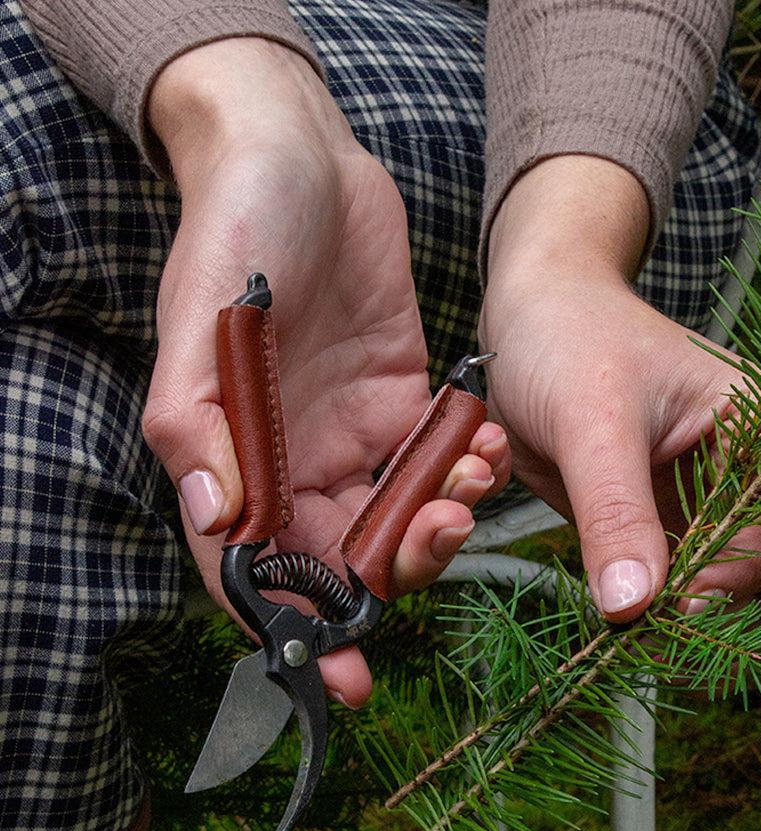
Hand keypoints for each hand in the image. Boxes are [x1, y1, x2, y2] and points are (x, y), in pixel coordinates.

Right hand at [142, 39, 509, 702]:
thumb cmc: (234, 232)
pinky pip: (439, 463)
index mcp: (232, 465)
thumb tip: (218, 524)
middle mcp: (291, 466)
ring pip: (400, 519)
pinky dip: (468, 467)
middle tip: (440, 536)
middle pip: (343, 559)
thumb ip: (201, 430)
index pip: (260, 574)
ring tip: (470, 481)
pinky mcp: (402, 406)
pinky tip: (488, 446)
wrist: (299, 154)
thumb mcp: (205, 326)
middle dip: (397, 566)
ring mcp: (350, 440)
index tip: (348, 676)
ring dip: (442, 518)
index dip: (300, 632)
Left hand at [481, 157, 760, 620]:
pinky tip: (611, 608)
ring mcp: (687, 495)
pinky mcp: (641, 517)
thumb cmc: (567, 338)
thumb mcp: (593, 422)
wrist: (519, 317)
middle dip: (718, 595)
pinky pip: (655, 574)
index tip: (693, 592)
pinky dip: (638, 596)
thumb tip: (634, 605)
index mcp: (753, 423)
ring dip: (674, 605)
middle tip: (659, 625)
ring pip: (707, 574)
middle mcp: (731, 464)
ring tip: (633, 630)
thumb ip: (615, 512)